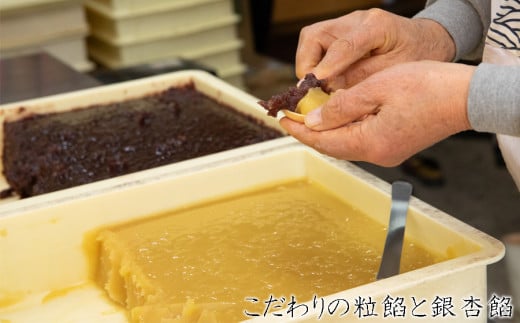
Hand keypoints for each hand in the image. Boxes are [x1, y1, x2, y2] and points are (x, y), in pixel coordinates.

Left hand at [280, 61, 474, 166]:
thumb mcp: (376, 89)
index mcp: (370, 143)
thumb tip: (313, 121)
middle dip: (309, 131)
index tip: (281, 120)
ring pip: (345, 143)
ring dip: (325, 130)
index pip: (322, 141)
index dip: (299, 131)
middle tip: (290, 116)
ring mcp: (387, 153)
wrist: (466, 98)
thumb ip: (340, 107)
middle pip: (332, 146)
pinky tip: (337, 116)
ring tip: (308, 114)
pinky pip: (360, 140)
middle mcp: (377, 155)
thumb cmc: (427, 88)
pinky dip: (344, 129)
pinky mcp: (394, 146)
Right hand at [296, 9, 455, 88]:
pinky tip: (326, 82)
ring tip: (318, 88)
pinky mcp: (339, 32)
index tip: (315, 85)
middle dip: (307, 65)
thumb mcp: (396, 73)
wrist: (426, 41)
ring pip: (309, 40)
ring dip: (308, 66)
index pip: (344, 46)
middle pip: (314, 36)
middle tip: (313, 90)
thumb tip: (330, 90)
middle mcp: (356, 20)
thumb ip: (363, 79)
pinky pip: (316, 47)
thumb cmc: (417, 56)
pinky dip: (315, 66)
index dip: (326, 67)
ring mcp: (345, 24)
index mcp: (378, 26)